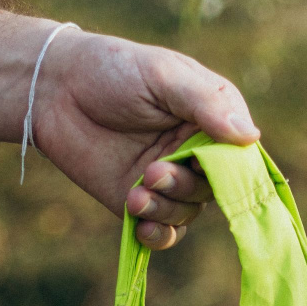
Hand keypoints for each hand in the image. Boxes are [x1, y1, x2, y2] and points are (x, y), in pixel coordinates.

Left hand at [31, 30, 258, 248]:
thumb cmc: (112, 69)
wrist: (54, 88)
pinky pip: (163, 234)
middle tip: (154, 172)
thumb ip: (206, 104)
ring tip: (136, 192)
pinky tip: (141, 225)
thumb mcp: (164, 76)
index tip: (210, 169)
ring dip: (166, 208)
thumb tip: (251, 137)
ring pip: (187, 213)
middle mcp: (193, 155)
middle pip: (213, 192)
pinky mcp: (138, 203)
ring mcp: (166, 182)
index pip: (240, 158)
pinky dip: (158, 236)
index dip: (232, 172)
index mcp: (209, 121)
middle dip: (186, 187)